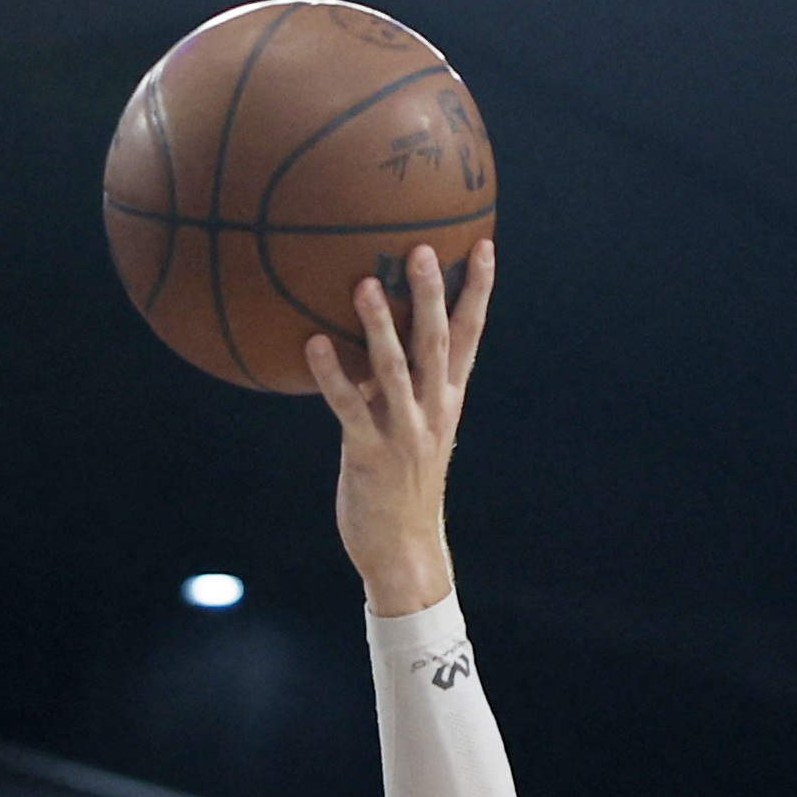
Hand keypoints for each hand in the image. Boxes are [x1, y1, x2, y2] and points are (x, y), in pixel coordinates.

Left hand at [308, 239, 493, 617]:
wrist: (404, 550)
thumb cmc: (403, 484)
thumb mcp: (415, 430)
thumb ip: (402, 386)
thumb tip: (375, 337)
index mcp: (447, 401)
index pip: (470, 336)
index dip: (478, 291)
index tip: (483, 245)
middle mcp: (431, 412)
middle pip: (437, 342)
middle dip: (432, 295)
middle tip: (422, 249)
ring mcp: (402, 434)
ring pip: (393, 370)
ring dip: (380, 326)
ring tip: (364, 284)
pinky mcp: (368, 455)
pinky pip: (348, 408)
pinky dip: (332, 376)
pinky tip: (313, 344)